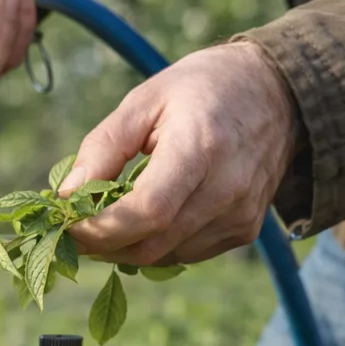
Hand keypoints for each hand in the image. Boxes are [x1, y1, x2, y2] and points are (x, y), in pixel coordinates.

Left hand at [60, 41, 301, 264]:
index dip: (100, 229)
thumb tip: (65, 197)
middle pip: (152, 244)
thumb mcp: (143, 100)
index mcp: (200, 150)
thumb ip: (102, 148)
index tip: (66, 224)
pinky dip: (156, 245)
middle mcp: (227, 190)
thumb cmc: (201, 89)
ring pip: (166, 256)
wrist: (279, 92)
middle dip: (103, 244)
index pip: (147, 212)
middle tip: (73, 228)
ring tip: (104, 220)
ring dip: (126, 248)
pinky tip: (142, 220)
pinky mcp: (246, 230)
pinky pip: (187, 254)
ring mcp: (241, 215)